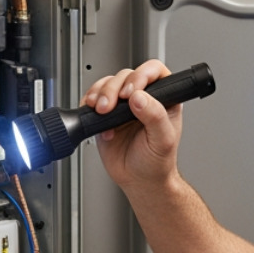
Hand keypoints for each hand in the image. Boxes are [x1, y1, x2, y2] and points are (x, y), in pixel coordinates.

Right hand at [82, 59, 179, 192]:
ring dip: (101, 94)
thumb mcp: (163, 140)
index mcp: (164, 99)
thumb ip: (155, 116)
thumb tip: (139, 97)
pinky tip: (96, 118)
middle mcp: (143, 98)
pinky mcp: (106, 115)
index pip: (154, 72)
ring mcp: (123, 105)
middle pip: (126, 75)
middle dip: (114, 88)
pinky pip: (94, 98)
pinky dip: (90, 104)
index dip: (141, 76)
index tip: (131, 92)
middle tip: (111, 106)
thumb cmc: (157, 162)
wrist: (139, 181)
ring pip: (108, 83)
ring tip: (101, 111)